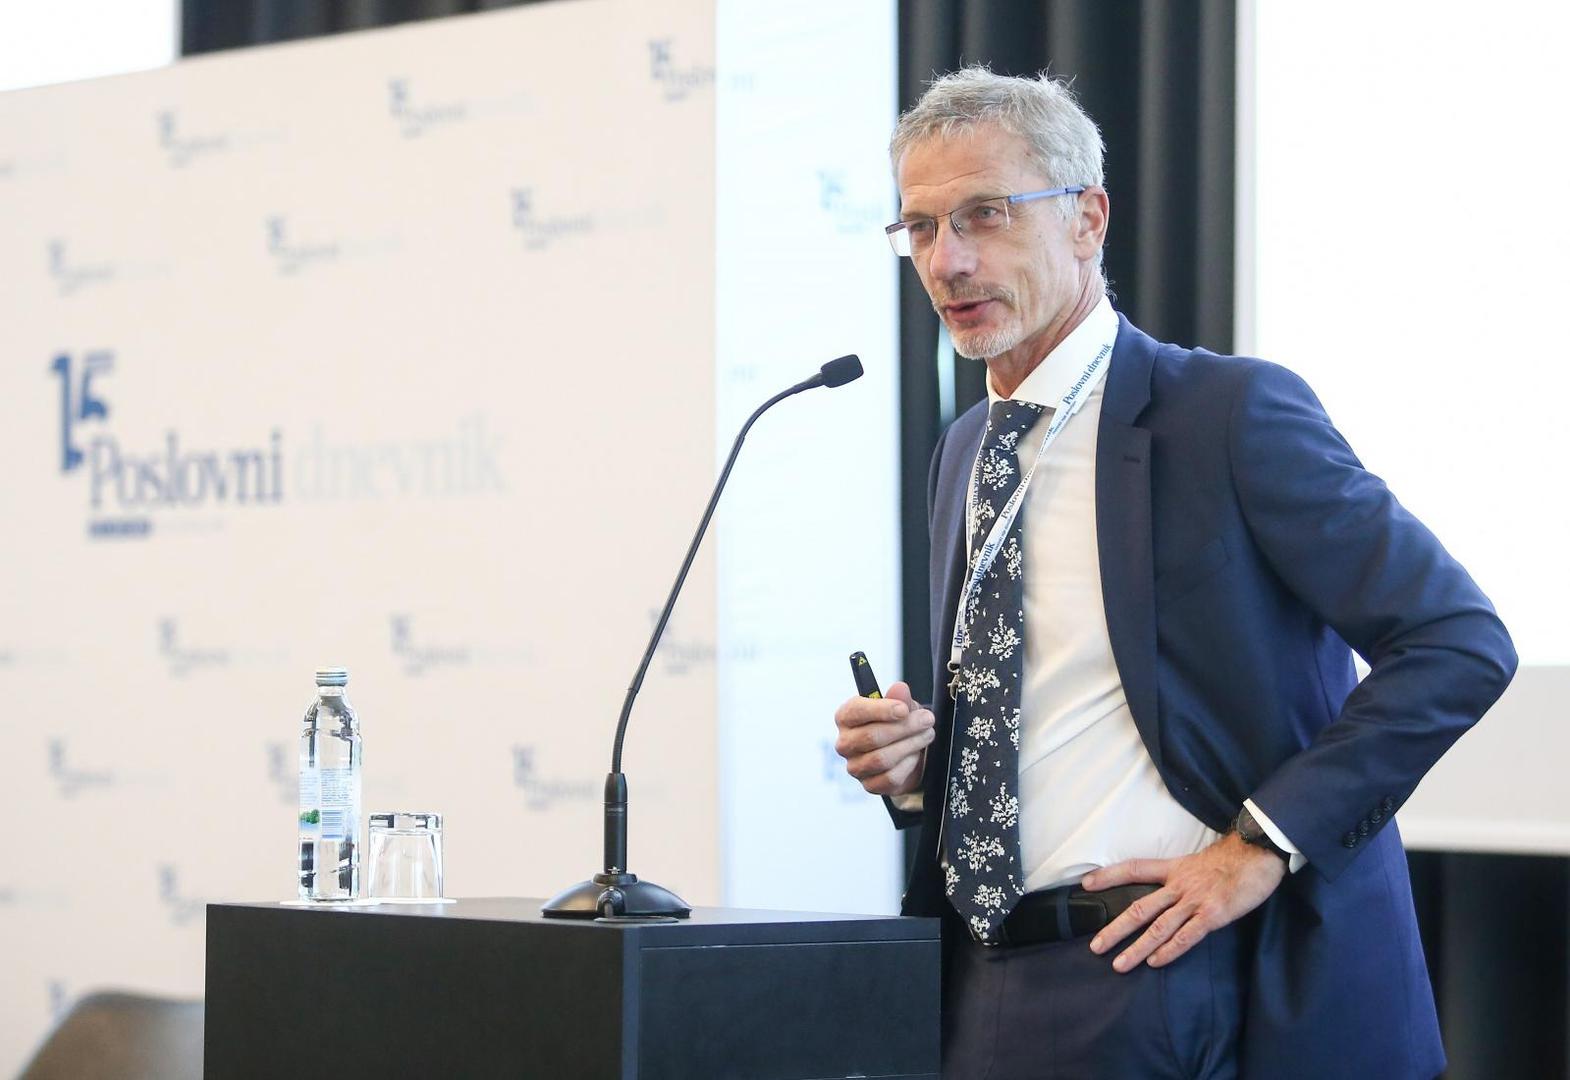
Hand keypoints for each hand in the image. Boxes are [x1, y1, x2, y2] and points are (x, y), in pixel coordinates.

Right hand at [833, 681, 934, 796]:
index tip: (904, 709)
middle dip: (904, 727)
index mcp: (846, 717)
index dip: (881, 710)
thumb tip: (899, 689)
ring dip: (910, 745)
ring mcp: (855, 767)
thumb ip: (899, 698)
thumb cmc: (896, 724)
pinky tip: (915, 754)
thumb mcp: (901, 706)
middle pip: (872, 736)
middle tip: (927, 720)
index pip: (856, 712)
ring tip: (927, 735)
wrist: (904, 753)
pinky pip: (890, 777)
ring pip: (882, 758)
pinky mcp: (869, 785)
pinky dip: (908, 765)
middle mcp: (845, 743)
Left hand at [1083, 831, 1286, 971]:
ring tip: (1119, 964)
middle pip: (1139, 907)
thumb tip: (1167, 894)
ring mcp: (1195, 900)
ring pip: (1158, 927)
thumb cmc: (1233, 860)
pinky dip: (1169, 950)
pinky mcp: (1213, 915)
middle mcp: (1179, 885)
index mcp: (1173, 868)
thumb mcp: (1198, 862)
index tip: (1085, 884)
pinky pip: (1186, 936)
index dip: (1108, 876)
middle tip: (1095, 947)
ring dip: (1136, 948)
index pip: (1133, 869)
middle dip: (1114, 928)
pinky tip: (1154, 962)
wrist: (1259, 853)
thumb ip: (1181, 878)